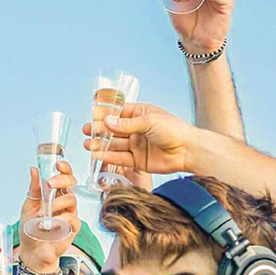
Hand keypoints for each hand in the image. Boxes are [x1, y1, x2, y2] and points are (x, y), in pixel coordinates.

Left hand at [18, 162, 80, 272]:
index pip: (64, 177)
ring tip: (41, 214)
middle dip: (63, 180)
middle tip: (51, 183)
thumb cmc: (30, 229)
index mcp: (55, 194)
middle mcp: (65, 202)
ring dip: (55, 204)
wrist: (32, 251)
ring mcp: (70, 214)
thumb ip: (34, 189)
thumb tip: (34, 169)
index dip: (65, 168)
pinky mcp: (73, 228)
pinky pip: (73, 219)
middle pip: (72, 184)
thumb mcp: (28, 206)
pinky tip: (49, 225)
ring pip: (71, 200)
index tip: (58, 164)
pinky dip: (60, 220)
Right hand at [83, 103, 197, 177]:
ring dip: (101, 145)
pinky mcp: (138, 161)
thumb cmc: (174, 130)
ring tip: (88, 145)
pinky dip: (110, 157)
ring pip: (115, 145)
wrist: (188, 150)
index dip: (105, 115)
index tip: (92, 117)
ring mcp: (137, 145)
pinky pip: (121, 158)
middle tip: (86, 132)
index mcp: (141, 114)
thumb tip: (106, 121)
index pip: (118, 113)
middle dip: (100, 131)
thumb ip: (126, 124)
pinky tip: (98, 155)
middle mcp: (137, 129)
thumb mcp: (148, 121)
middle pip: (114, 130)